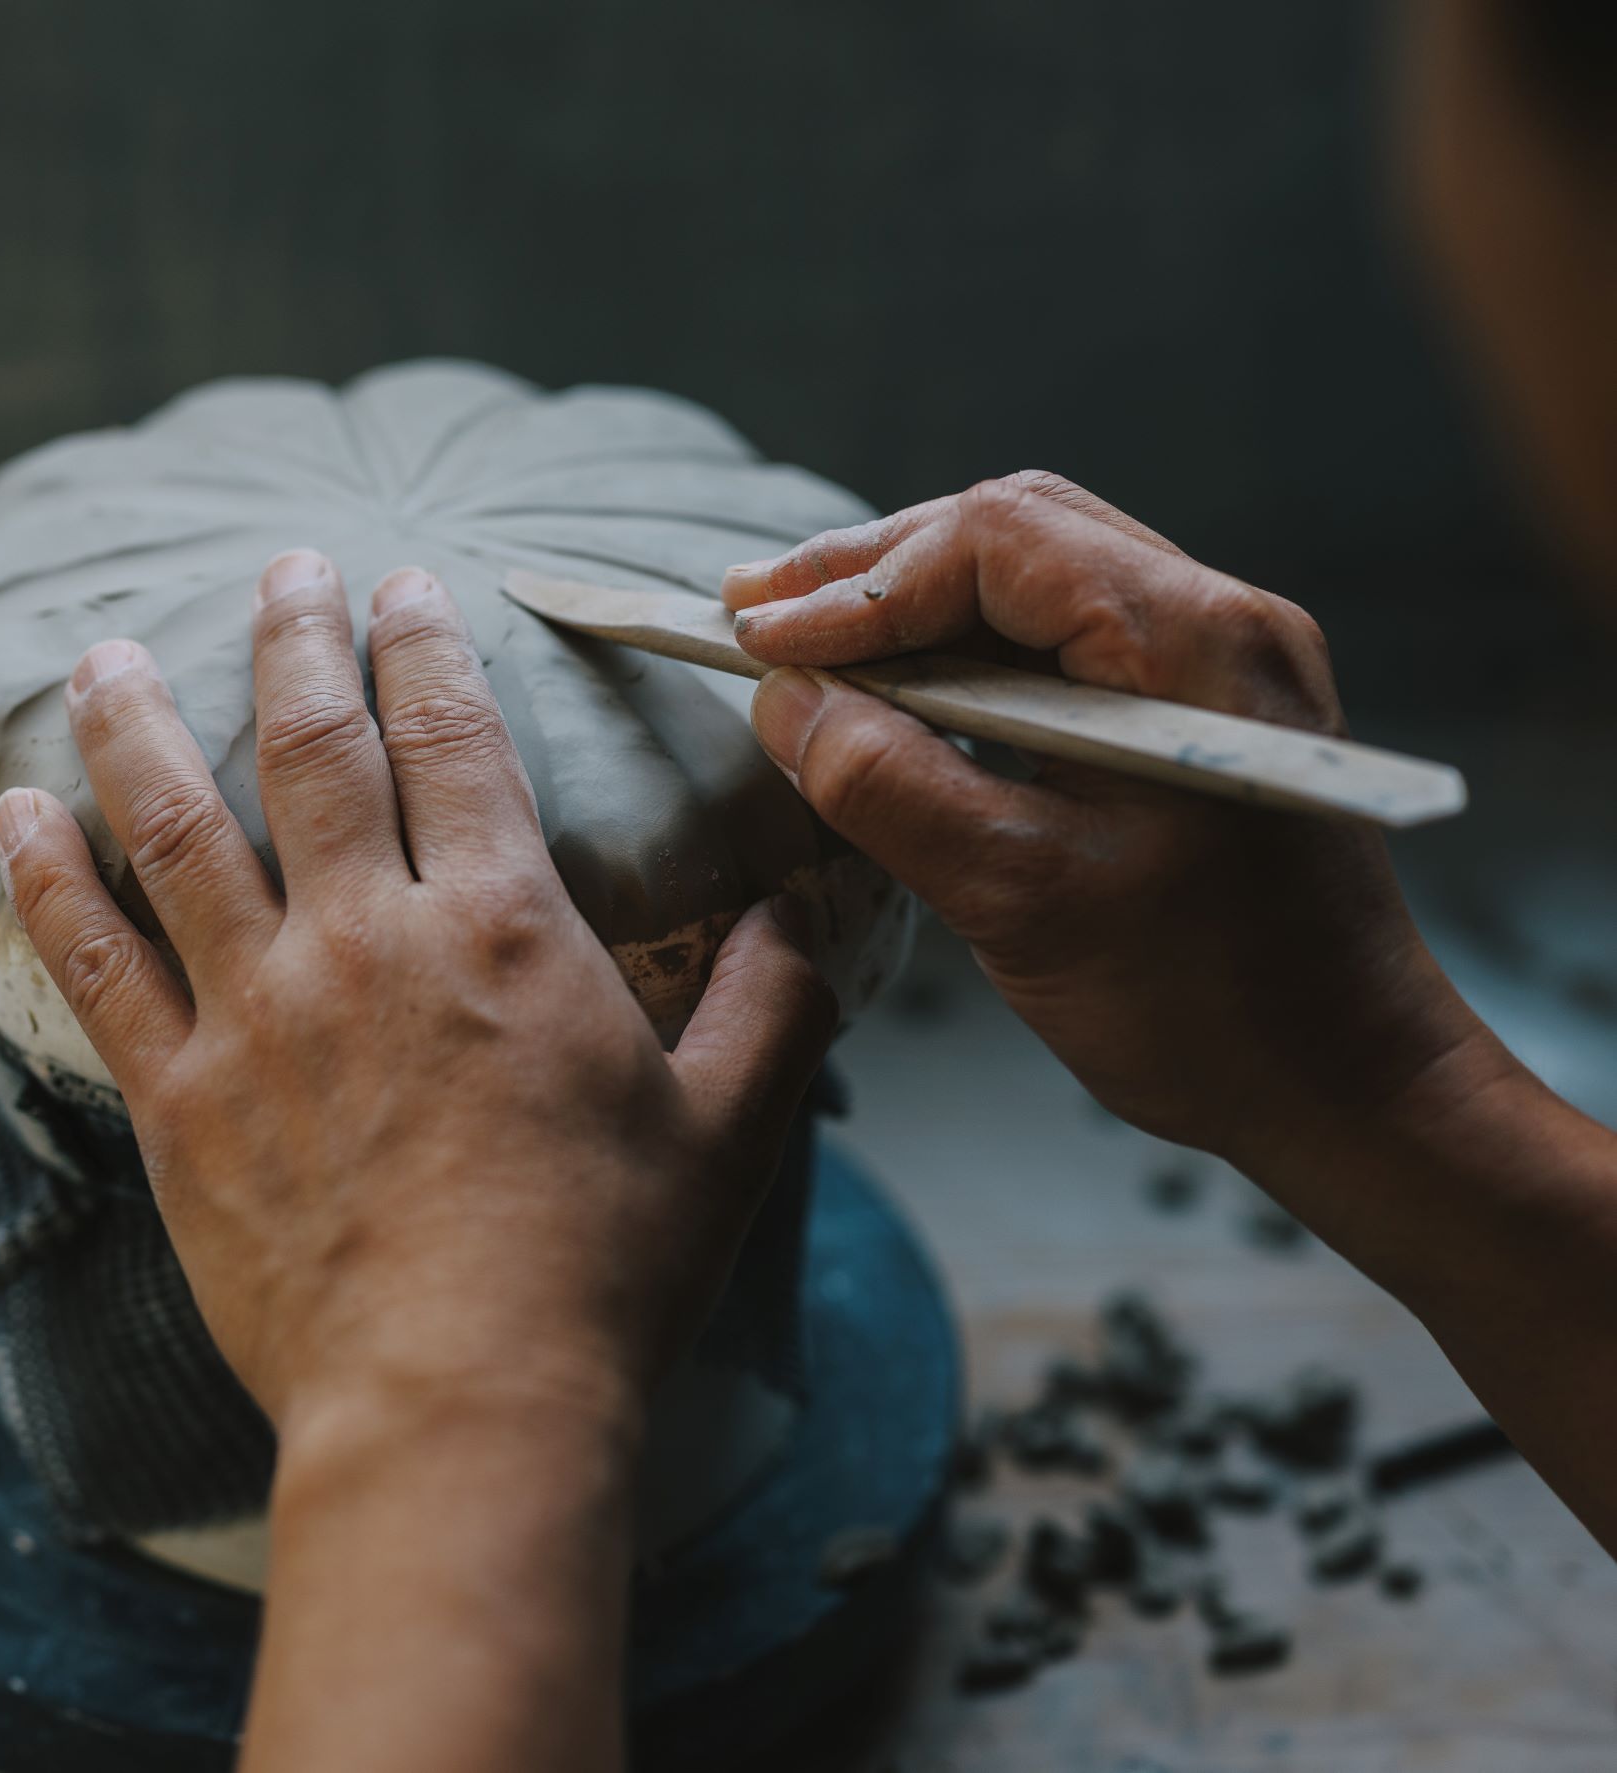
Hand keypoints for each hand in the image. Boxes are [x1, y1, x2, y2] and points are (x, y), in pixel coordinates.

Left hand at [0, 548, 834, 1435]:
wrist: (461, 1407)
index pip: (454, 737)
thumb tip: (807, 911)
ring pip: (179, 825)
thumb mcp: (730, 1132)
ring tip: (105, 652)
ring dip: (138, 724)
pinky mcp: (181, 1099)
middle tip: (281, 570)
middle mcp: (369, 940)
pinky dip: (49, 877)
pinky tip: (17, 810)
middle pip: (312, 746)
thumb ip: (772, 1003)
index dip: (424, 644)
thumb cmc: (603, 1275)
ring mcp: (260, 1013)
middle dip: (293, 638)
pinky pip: (96, 962)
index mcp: (503, 929)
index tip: (402, 587)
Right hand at [724, 471, 1493, 1175]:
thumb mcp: (1020, 896)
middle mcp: (1219, 623)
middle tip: (753, 605)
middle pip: (1016, 532)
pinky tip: (900, 684)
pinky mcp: (1203, 717)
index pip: (994, 542)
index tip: (757, 637)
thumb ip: (889, 785)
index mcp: (1190, 644)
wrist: (1352, 1086)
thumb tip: (785, 703)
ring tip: (805, 633)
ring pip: (1041, 575)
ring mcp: (1220, 664)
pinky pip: (1070, 640)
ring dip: (917, 601)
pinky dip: (971, 650)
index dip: (858, 584)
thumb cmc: (1208, 1005)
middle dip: (874, 568)